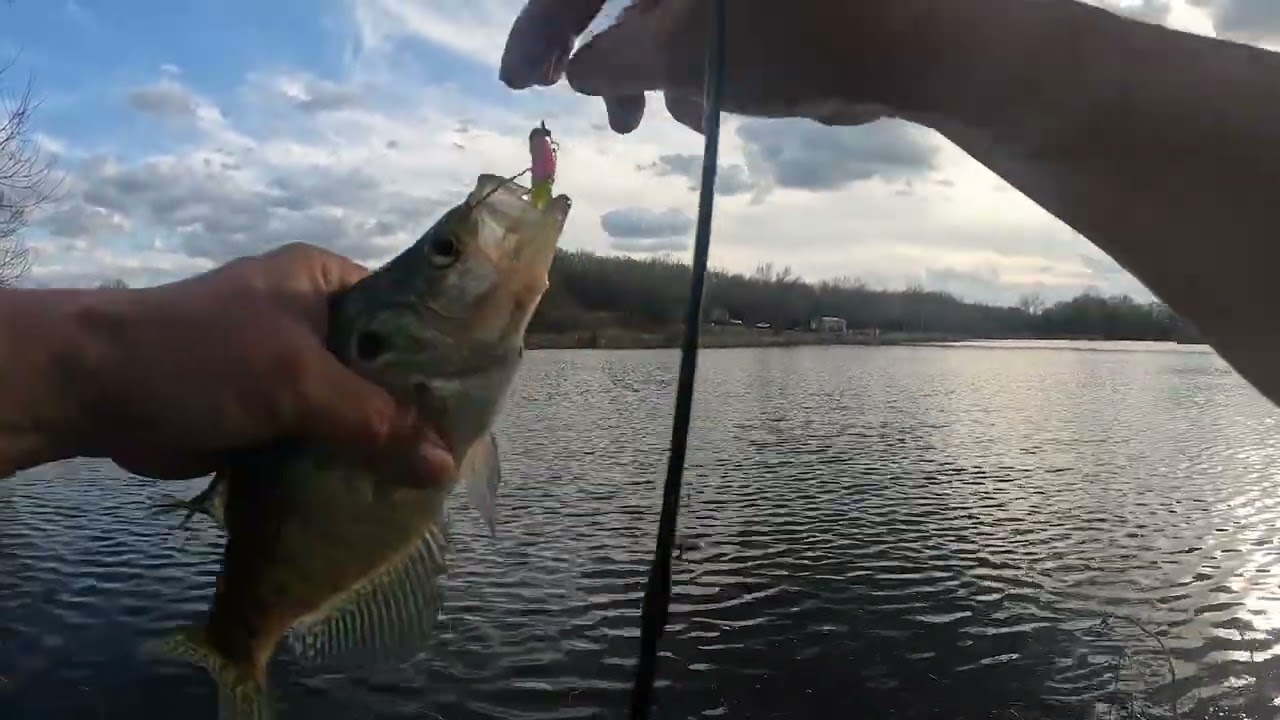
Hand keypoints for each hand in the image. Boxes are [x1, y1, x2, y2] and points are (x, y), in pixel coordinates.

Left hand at [78, 243, 453, 483]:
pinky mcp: (271, 411)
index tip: (477, 401)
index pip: (406, 314)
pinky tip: (379, 491)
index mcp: (326, 281)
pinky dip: (345, 461)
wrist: (97, 390)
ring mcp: (291, 367)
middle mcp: (316, 319)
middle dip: (413, 410)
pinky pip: (324, 437)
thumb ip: (373, 421)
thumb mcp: (297, 379)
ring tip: (429, 480)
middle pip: (384, 368)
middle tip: (457, 451)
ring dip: (379, 442)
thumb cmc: (202, 355)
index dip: (442, 357)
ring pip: (355, 408)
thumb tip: (444, 466)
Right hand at [499, 0, 963, 133]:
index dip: (542, 24)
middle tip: (607, 115)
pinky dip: (711, 56)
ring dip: (665, 66)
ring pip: (680, 7)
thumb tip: (585, 68)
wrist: (929, 41)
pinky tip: (720, 104)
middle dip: (611, 53)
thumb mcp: (686, 53)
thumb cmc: (800, 37)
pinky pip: (724, 17)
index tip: (519, 81)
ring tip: (674, 121)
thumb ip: (616, 58)